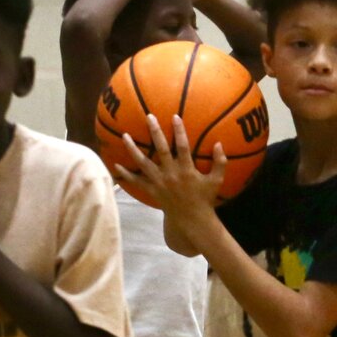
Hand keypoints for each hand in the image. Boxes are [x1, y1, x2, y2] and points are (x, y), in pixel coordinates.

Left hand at [119, 114, 227, 228]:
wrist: (192, 219)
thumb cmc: (205, 199)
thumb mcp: (216, 181)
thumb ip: (220, 162)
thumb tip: (219, 143)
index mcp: (187, 170)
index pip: (183, 147)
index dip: (179, 131)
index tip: (174, 116)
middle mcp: (171, 174)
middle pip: (161, 149)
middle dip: (155, 132)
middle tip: (149, 116)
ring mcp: (159, 182)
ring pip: (143, 163)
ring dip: (133, 149)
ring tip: (125, 136)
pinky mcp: (152, 190)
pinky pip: (136, 182)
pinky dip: (126, 175)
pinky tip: (116, 166)